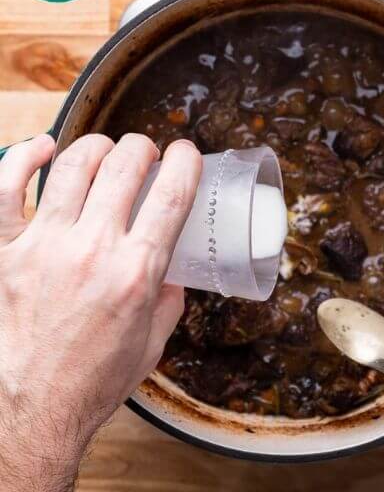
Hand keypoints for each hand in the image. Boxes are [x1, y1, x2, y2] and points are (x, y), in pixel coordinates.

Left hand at [0, 133, 200, 491]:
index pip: (172, 190)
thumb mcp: (152, 339)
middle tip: (145, 155)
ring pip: (74, 165)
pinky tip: (40, 149)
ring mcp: (43, 248)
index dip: (185, 160)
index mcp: (137, 270)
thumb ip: (167, 297)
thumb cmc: (90, 384)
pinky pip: (6, 189)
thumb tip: (172, 270)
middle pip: (126, 165)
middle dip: (143, 148)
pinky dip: (23, 159)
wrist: (31, 415)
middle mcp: (92, 250)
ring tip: (104, 152)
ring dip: (98, 148)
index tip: (185, 155)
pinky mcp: (4, 255)